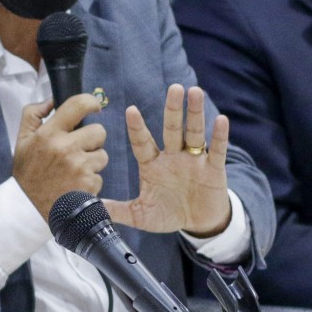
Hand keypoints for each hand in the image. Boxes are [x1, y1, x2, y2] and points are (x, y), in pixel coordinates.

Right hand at [13, 94, 107, 222]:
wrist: (28, 210)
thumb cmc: (28, 174)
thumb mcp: (21, 141)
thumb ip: (33, 115)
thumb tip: (51, 101)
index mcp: (49, 134)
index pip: (78, 105)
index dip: (91, 102)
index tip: (94, 106)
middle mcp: (66, 148)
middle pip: (99, 131)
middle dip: (92, 139)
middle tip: (78, 149)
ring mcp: (79, 167)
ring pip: (103, 155)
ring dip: (93, 161)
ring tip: (74, 170)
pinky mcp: (89, 185)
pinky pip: (100, 176)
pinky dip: (90, 181)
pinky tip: (75, 185)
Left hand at [106, 85, 231, 237]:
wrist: (198, 223)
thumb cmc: (168, 214)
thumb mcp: (140, 215)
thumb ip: (117, 210)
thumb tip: (91, 208)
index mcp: (152, 164)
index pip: (143, 143)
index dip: (137, 128)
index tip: (131, 110)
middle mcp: (173, 157)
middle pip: (172, 129)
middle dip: (172, 109)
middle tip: (173, 88)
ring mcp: (194, 160)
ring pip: (194, 133)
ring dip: (195, 113)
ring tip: (194, 92)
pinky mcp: (213, 169)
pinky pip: (217, 150)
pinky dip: (219, 136)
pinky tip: (220, 120)